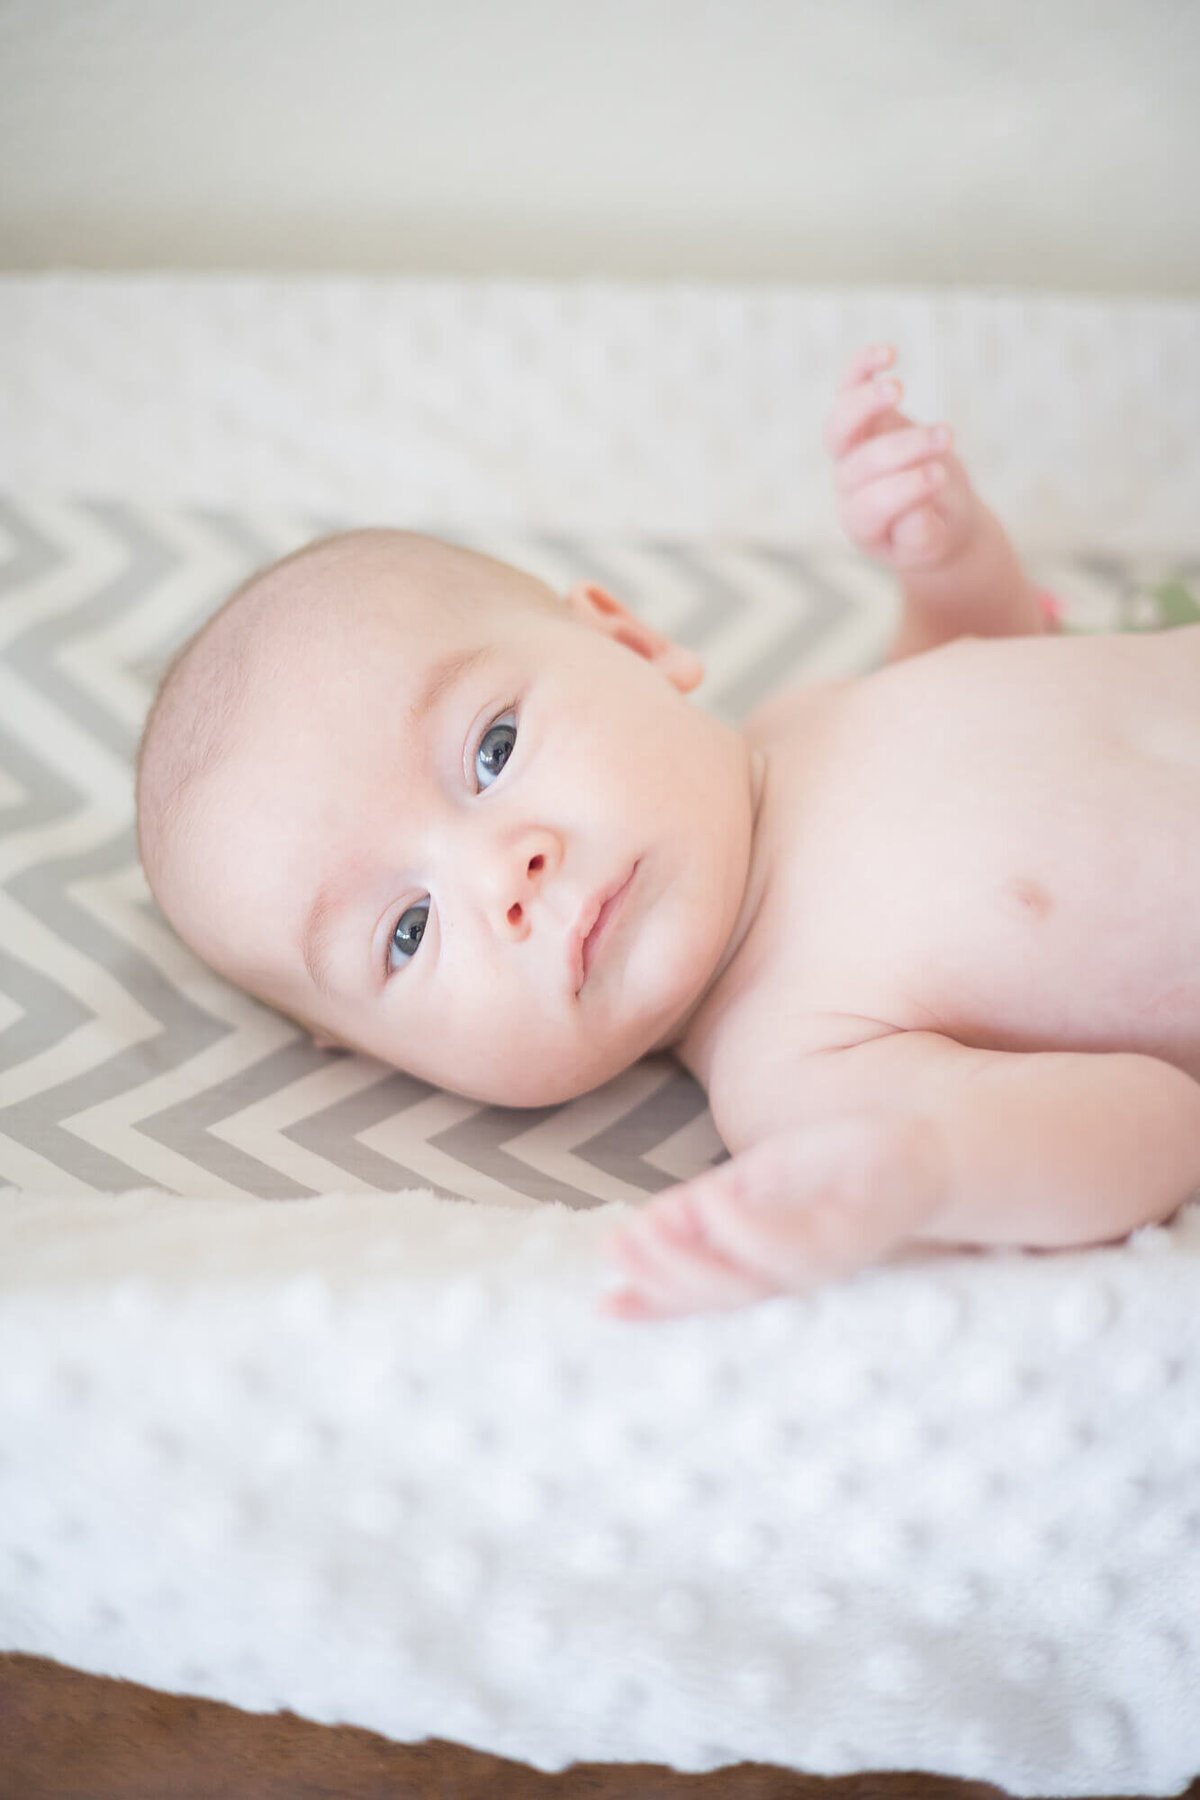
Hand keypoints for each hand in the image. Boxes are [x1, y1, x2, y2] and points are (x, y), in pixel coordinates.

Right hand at [598, 1113, 945, 1321]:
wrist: (925, 1152)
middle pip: (717, 1294)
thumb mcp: (757, 1185)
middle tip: (615, 1252)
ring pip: (747, 1280)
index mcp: (764, 1268)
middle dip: (661, 1276)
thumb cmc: (838, 1172)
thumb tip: (645, 1228)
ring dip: (691, 1262)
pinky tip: (712, 1208)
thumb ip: (705, 1210)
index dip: (652, 1302)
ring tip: (645, 1233)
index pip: (700, 1293)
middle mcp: (792, 1277)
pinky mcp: (852, 1232)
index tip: (602, 1305)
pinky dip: (748, 1232)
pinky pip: (793, 1244)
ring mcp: (821, 1259)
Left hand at [825, 345, 980, 573]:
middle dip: (901, 449)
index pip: (870, 505)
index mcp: (861, 523)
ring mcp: (852, 451)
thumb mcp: (934, 544)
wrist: (936, 515)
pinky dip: (862, 370)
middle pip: (858, 465)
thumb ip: (921, 534)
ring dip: (865, 404)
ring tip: (897, 388)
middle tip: (945, 438)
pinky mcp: (865, 420)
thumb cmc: (936, 532)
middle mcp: (848, 487)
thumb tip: (914, 511)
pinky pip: (850, 390)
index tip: (939, 475)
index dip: (902, 489)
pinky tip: (888, 354)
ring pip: (840, 426)